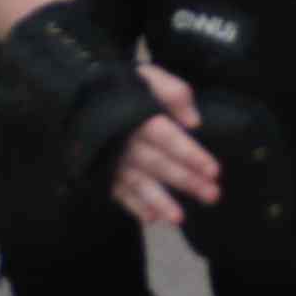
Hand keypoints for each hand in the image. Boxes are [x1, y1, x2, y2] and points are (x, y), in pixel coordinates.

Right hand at [105, 62, 216, 229]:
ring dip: (159, 201)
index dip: (191, 154)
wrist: (81, 93)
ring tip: (178, 218)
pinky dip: (133, 206)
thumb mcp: (150, 77)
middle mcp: (126, 140)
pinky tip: (151, 218)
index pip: (169, 138)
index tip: (214, 171)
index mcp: (140, 116)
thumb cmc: (125, 87)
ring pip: (138, 182)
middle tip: (212, 196)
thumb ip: (174, 92)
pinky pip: (118, 191)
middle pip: (159, 163)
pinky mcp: (103, 171)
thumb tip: (194, 122)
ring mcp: (113, 159)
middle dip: (186, 180)